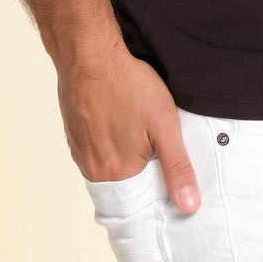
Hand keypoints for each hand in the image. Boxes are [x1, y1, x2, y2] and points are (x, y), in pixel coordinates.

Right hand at [57, 38, 200, 213]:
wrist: (90, 55)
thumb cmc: (129, 85)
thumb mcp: (165, 124)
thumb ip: (178, 167)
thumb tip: (189, 206)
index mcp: (117, 173)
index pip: (145, 195)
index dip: (160, 178)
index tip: (166, 157)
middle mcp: (93, 169)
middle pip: (127, 179)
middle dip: (143, 163)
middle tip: (152, 135)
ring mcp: (80, 152)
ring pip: (110, 163)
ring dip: (124, 151)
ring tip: (134, 125)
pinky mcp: (73, 136)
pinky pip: (95, 148)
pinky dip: (108, 139)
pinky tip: (118, 118)